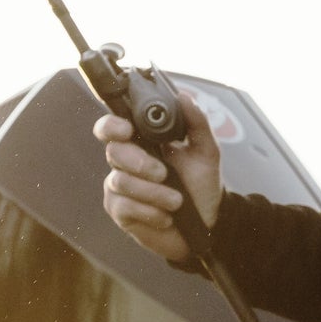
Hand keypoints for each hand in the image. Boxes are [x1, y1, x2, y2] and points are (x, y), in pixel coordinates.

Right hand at [95, 97, 222, 265]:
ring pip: (120, 181)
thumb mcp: (206, 152)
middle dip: (139, 163)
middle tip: (163, 173)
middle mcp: (125, 162)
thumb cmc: (201, 185)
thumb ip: (197, 124)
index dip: (111, 125)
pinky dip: (150, 212)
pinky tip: (165, 216)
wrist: (208, 223)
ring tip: (176, 201)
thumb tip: (184, 98)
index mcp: (141, 143)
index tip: (127, 130)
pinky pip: (125, 207)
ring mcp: (120, 187)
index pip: (112, 127)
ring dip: (153, 193)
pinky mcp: (120, 212)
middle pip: (113, 152)